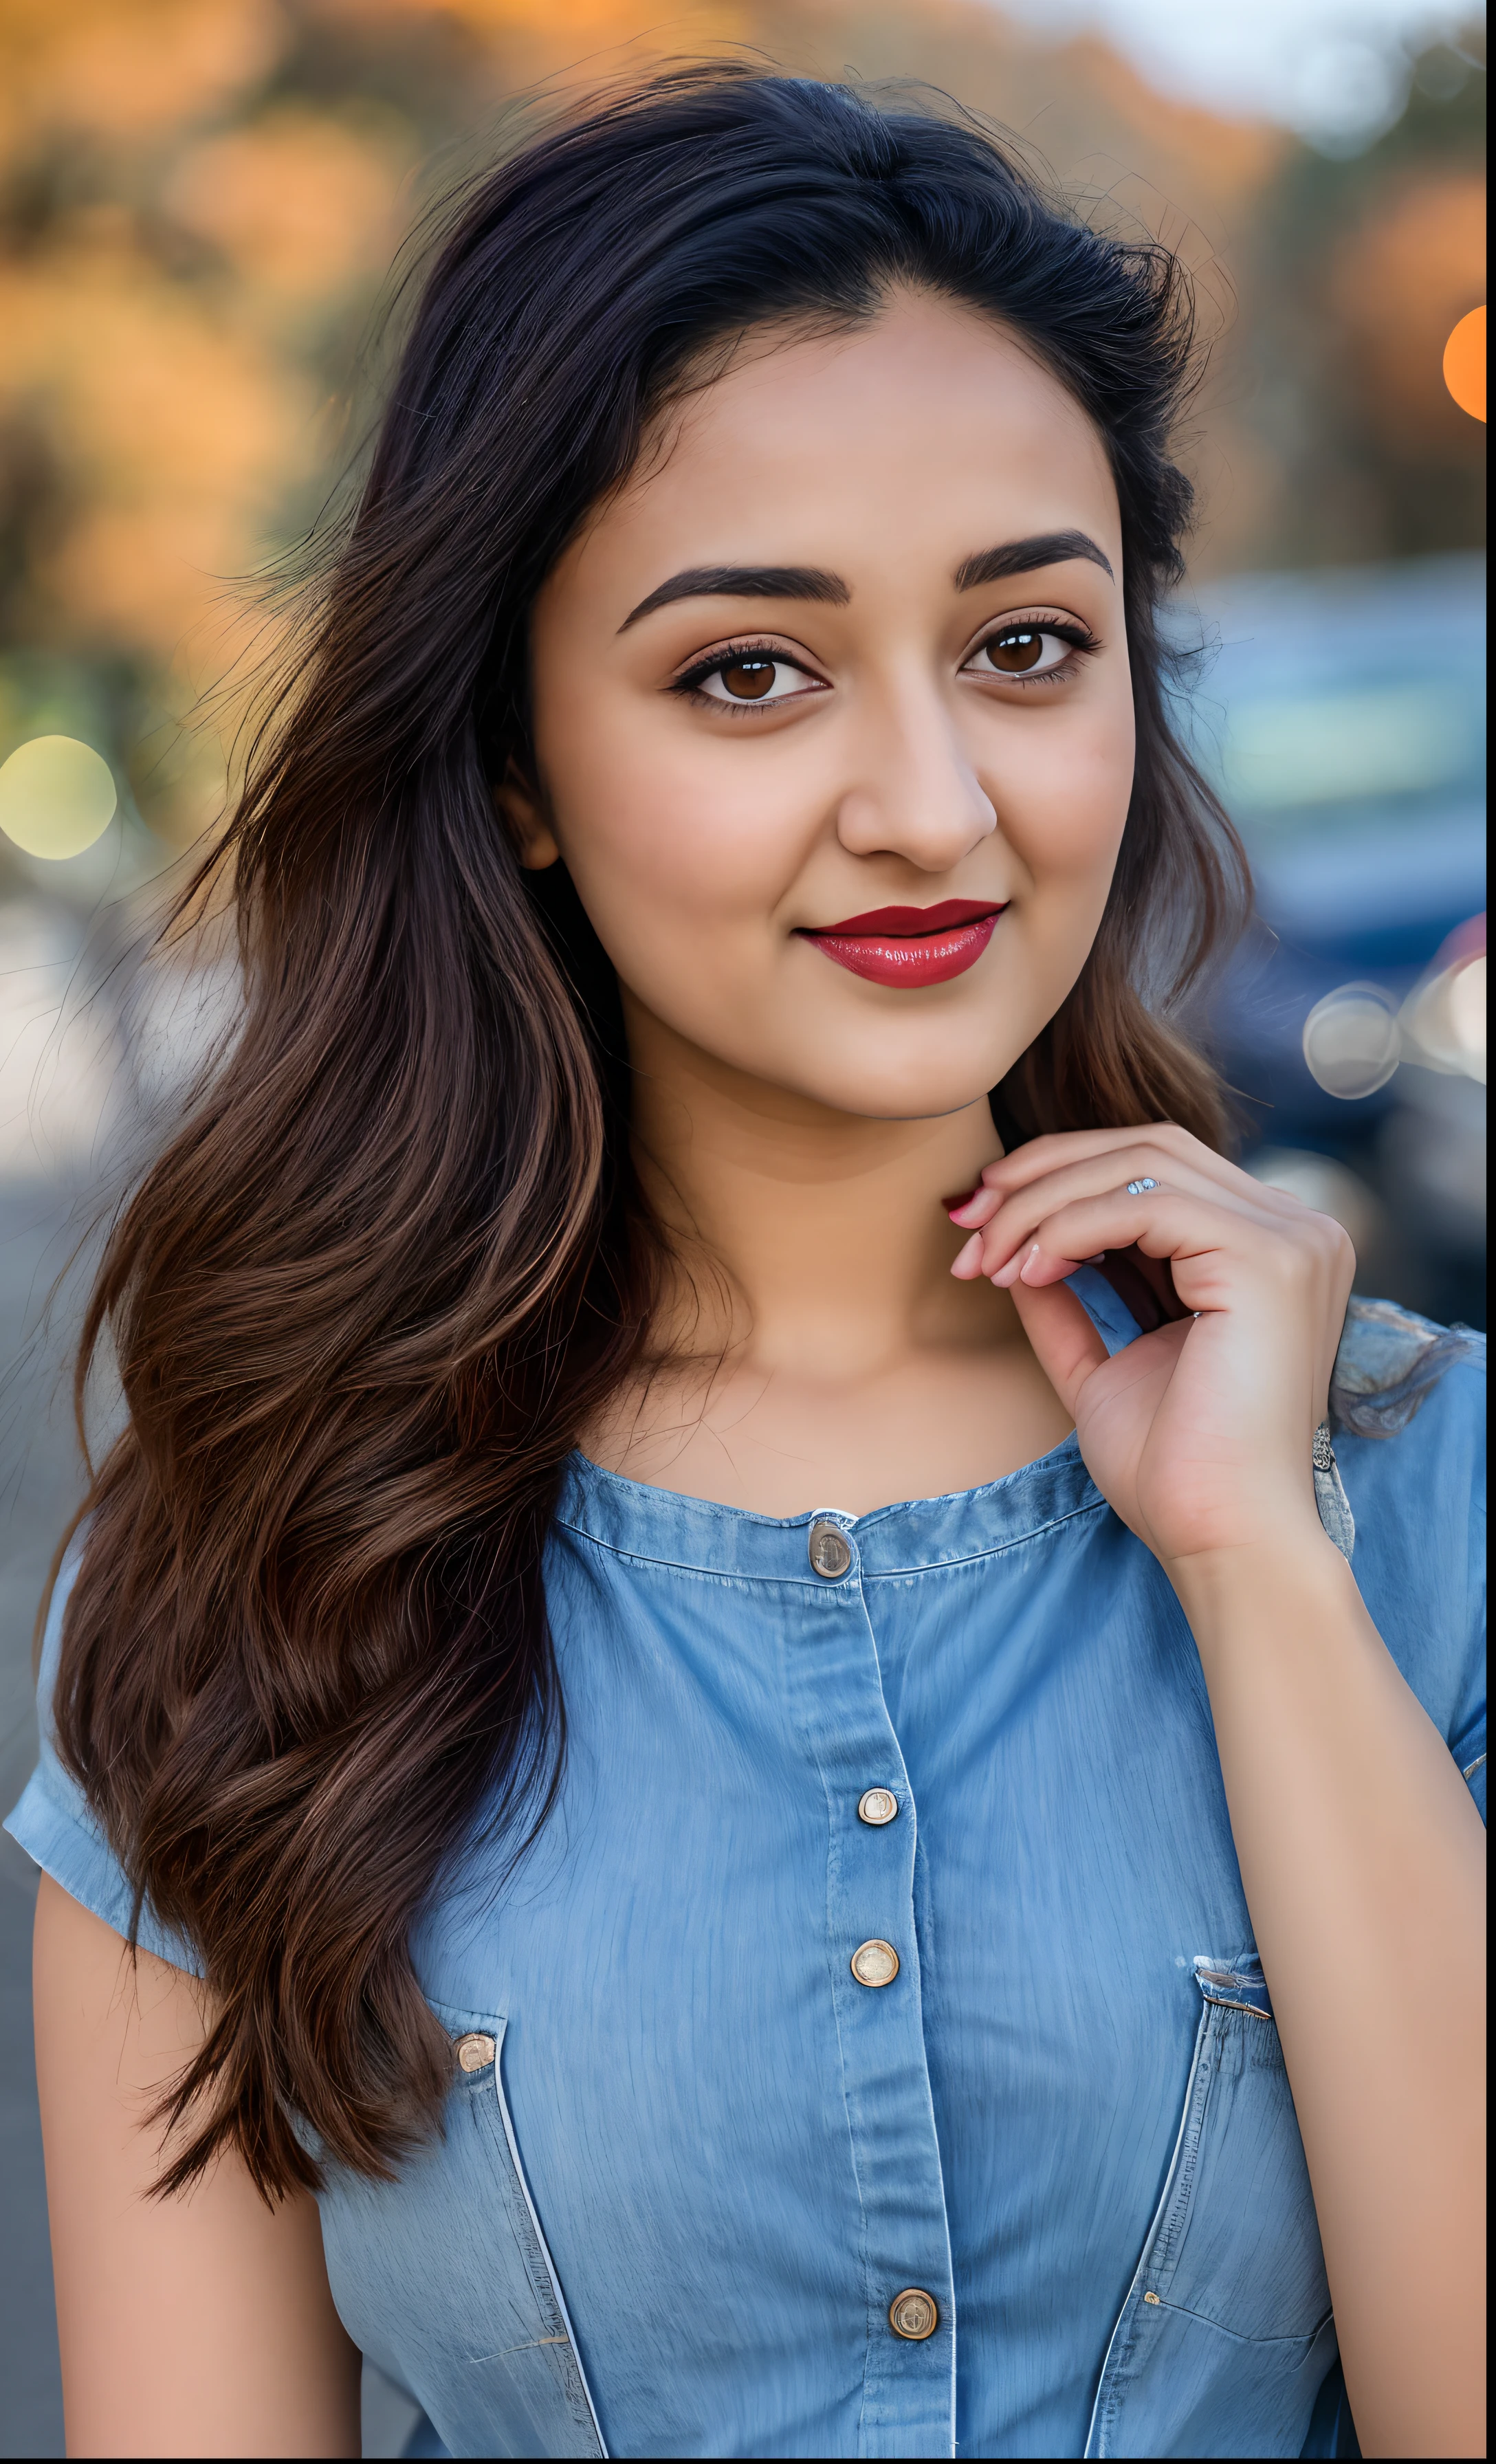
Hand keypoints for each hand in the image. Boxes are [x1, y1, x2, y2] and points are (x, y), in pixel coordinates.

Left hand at [949, 1125, 1354, 1568]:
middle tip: (964, 1221)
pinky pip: (1145, 1201)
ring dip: (1042, 1203)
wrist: (1221, 1539)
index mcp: (1267, 1251)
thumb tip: (1011, 1242)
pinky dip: (1070, 1226)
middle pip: (1148, 1146)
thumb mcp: (1106, 1367)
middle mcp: (1296, 1230)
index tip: (975, 1223)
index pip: (1155, 1168)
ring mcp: (1292, 1238)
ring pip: (1141, 1163)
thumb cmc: (1173, 1473)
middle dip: (1041, 1175)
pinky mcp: (1270, 1257)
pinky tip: (1026, 1271)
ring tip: (985, 1258)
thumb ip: (1072, 1301)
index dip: (1057, 1180)